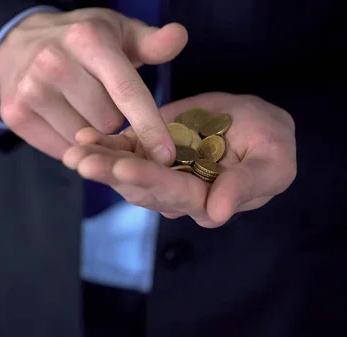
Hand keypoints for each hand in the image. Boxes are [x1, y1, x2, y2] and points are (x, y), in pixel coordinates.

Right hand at [0, 8, 187, 163]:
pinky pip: (60, 148)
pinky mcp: (15, 114)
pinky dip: (70, 141)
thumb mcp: (117, 32)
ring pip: (84, 138)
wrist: (17, 43)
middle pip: (108, 122)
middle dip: (115, 120)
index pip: (126, 91)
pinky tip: (65, 118)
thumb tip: (178, 36)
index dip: (150, 126)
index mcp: (88, 40)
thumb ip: (151, 42)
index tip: (166, 155)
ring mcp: (31, 90)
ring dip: (92, 132)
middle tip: (103, 100)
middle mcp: (55, 63)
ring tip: (81, 106)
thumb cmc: (80, 41)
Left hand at [62, 92, 296, 227]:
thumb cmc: (271, 143)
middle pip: (141, 186)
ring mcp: (158, 172)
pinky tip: (81, 137)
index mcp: (206, 200)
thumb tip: (217, 215)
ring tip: (74, 152)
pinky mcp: (146, 150)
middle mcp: (175, 192)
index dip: (151, 181)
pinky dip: (102, 144)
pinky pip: (122, 149)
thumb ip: (246, 186)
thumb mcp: (272, 162)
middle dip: (112, 174)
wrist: (251, 120)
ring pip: (124, 170)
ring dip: (99, 162)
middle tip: (85, 163)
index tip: (126, 168)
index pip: (176, 194)